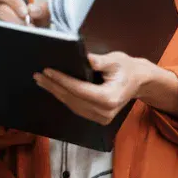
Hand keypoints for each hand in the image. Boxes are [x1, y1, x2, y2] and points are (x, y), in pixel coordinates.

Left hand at [33, 52, 153, 124]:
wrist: (138, 81)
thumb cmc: (127, 68)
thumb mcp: (116, 60)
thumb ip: (100, 61)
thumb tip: (86, 59)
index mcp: (109, 98)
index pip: (80, 90)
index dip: (62, 80)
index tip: (48, 71)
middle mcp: (104, 112)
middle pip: (73, 99)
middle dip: (54, 86)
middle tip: (39, 75)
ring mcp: (100, 117)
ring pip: (72, 105)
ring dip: (55, 92)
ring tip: (42, 81)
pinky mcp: (97, 117)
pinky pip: (76, 107)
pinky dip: (64, 97)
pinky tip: (54, 88)